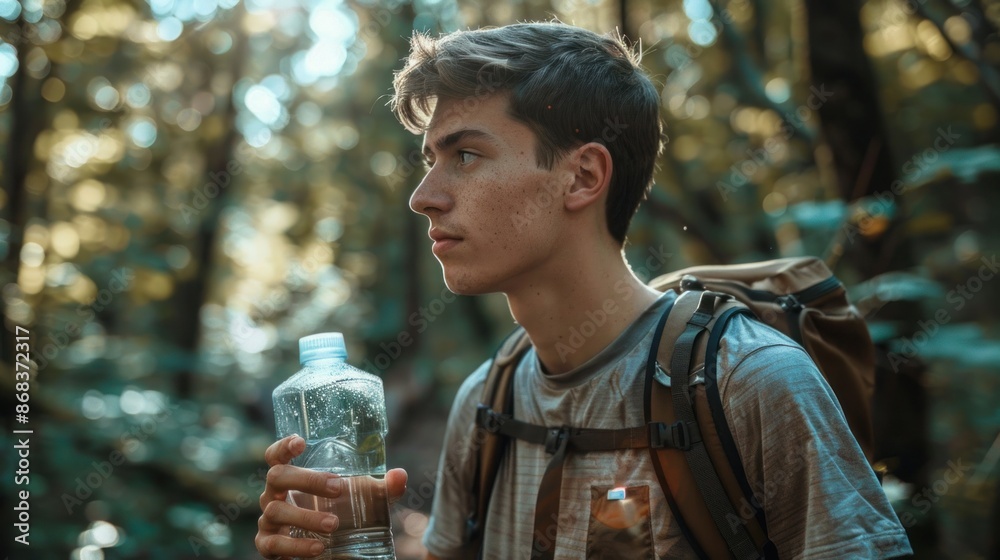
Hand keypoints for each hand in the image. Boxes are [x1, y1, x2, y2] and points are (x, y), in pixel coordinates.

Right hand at [255, 434, 407, 558]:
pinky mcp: (267, 545)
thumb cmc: (339, 512)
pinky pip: (274, 544)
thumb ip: (382, 489)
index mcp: (291, 477)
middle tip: (337, 488)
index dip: (283, 446)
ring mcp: (268, 520)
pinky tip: (318, 548)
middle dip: (306, 480)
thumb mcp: (364, 499)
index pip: (276, 456)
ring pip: (276, 512)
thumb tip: (400, 476)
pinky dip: (296, 546)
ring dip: (306, 517)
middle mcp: (275, 495)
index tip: (300, 441)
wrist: (328, 549)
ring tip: (333, 525)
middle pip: (277, 477)